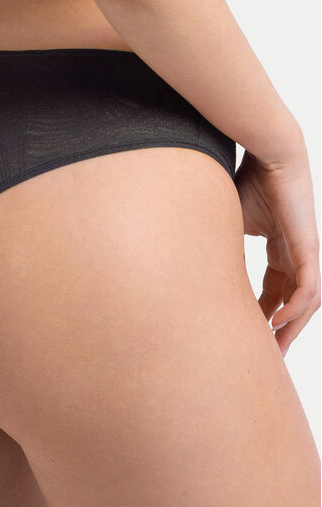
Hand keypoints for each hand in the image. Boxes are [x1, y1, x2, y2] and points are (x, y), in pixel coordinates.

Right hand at [234, 147, 320, 356]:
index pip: (276, 289)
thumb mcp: (230, 224)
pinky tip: (280, 321)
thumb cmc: (246, 180)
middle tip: (268, 355)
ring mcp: (305, 251)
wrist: (268, 152)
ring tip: (276, 347)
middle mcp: (297, 252)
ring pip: (306, 300)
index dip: (265, 313)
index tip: (251, 333)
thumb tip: (197, 270)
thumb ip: (224, 249)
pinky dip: (296, 306)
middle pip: (294, 301)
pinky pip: (308, 285)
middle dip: (281, 330)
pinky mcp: (308, 246)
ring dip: (292, 326)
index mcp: (281, 247)